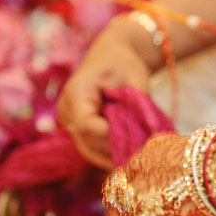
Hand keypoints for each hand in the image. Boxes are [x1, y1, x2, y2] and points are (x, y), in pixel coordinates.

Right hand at [58, 22, 151, 169]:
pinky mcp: (79, 132)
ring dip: (115, 157)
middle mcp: (67, 110)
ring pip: (90, 152)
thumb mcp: (134, 75)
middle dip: (116, 149)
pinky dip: (112, 155)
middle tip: (144, 153)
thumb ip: (138, 101)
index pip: (86, 124)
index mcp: (76, 92)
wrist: (111, 57)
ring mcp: (70, 124)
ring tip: (140, 158)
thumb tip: (148, 129)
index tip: (135, 135)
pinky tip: (132, 159)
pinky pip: (93, 151)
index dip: (110, 134)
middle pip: (88, 143)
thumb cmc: (123, 62)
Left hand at [103, 135, 206, 215]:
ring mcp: (132, 194)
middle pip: (117, 195)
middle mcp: (136, 169)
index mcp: (152, 150)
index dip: (148, 193)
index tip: (171, 205)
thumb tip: (208, 182)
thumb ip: (192, 168)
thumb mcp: (201, 158)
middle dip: (136, 213)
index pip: (135, 172)